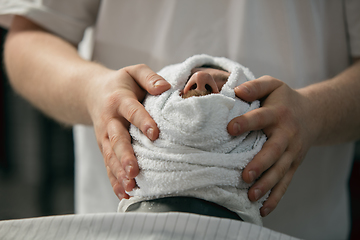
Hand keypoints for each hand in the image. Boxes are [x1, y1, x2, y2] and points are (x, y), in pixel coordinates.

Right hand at [86, 64, 170, 198]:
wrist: (92, 92)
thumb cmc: (121, 83)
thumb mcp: (134, 71)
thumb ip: (149, 77)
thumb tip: (165, 88)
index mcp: (119, 100)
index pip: (132, 111)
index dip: (143, 121)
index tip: (155, 133)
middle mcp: (110, 120)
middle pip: (117, 140)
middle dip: (125, 156)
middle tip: (134, 171)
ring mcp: (104, 137)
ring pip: (110, 156)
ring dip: (119, 172)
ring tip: (129, 187)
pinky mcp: (104, 147)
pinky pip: (108, 165)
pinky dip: (114, 180)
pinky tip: (124, 194)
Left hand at [227, 75, 318, 216]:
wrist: (312, 114)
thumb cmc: (284, 100)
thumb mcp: (272, 85)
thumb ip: (255, 86)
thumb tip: (236, 91)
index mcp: (278, 113)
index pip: (261, 117)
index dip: (246, 122)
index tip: (230, 128)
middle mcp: (287, 134)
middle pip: (274, 151)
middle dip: (260, 164)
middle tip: (245, 175)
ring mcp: (292, 152)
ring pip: (280, 171)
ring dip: (267, 185)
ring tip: (251, 196)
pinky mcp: (293, 165)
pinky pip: (285, 183)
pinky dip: (275, 197)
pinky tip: (263, 209)